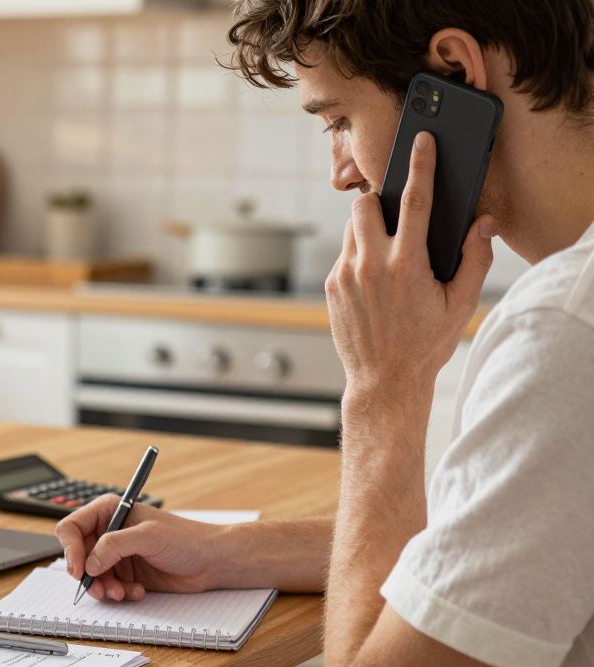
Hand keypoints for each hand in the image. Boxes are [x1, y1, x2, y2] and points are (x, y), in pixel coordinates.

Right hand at [54, 494, 226, 601]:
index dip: (70, 549)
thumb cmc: (186, 538)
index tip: (80, 570)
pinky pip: (109, 587)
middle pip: (79, 556)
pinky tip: (137, 591)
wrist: (211, 561)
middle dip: (88, 575)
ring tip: (122, 592)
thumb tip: (89, 564)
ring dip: (104, 588)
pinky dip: (119, 593)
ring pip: (92, 576)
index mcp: (109, 512)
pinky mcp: (126, 573)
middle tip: (99, 589)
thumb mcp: (148, 536)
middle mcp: (109, 532)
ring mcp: (117, 555)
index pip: (72, 528)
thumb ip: (114, 546)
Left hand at [328, 131, 493, 395]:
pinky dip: (358, 256)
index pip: (416, 201)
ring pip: (351, 228)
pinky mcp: (331, 286)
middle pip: (365, 204)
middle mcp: (371, 265)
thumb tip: (481, 223)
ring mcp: (345, 275)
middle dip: (380, 202)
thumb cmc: (426, 344)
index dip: (421, 166)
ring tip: (388, 256)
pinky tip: (374, 281)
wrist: (384, 380)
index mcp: (407, 265)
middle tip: (396, 218)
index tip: (422, 141)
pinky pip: (343, 255)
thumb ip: (475, 259)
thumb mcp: (460, 304)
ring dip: (368, 230)